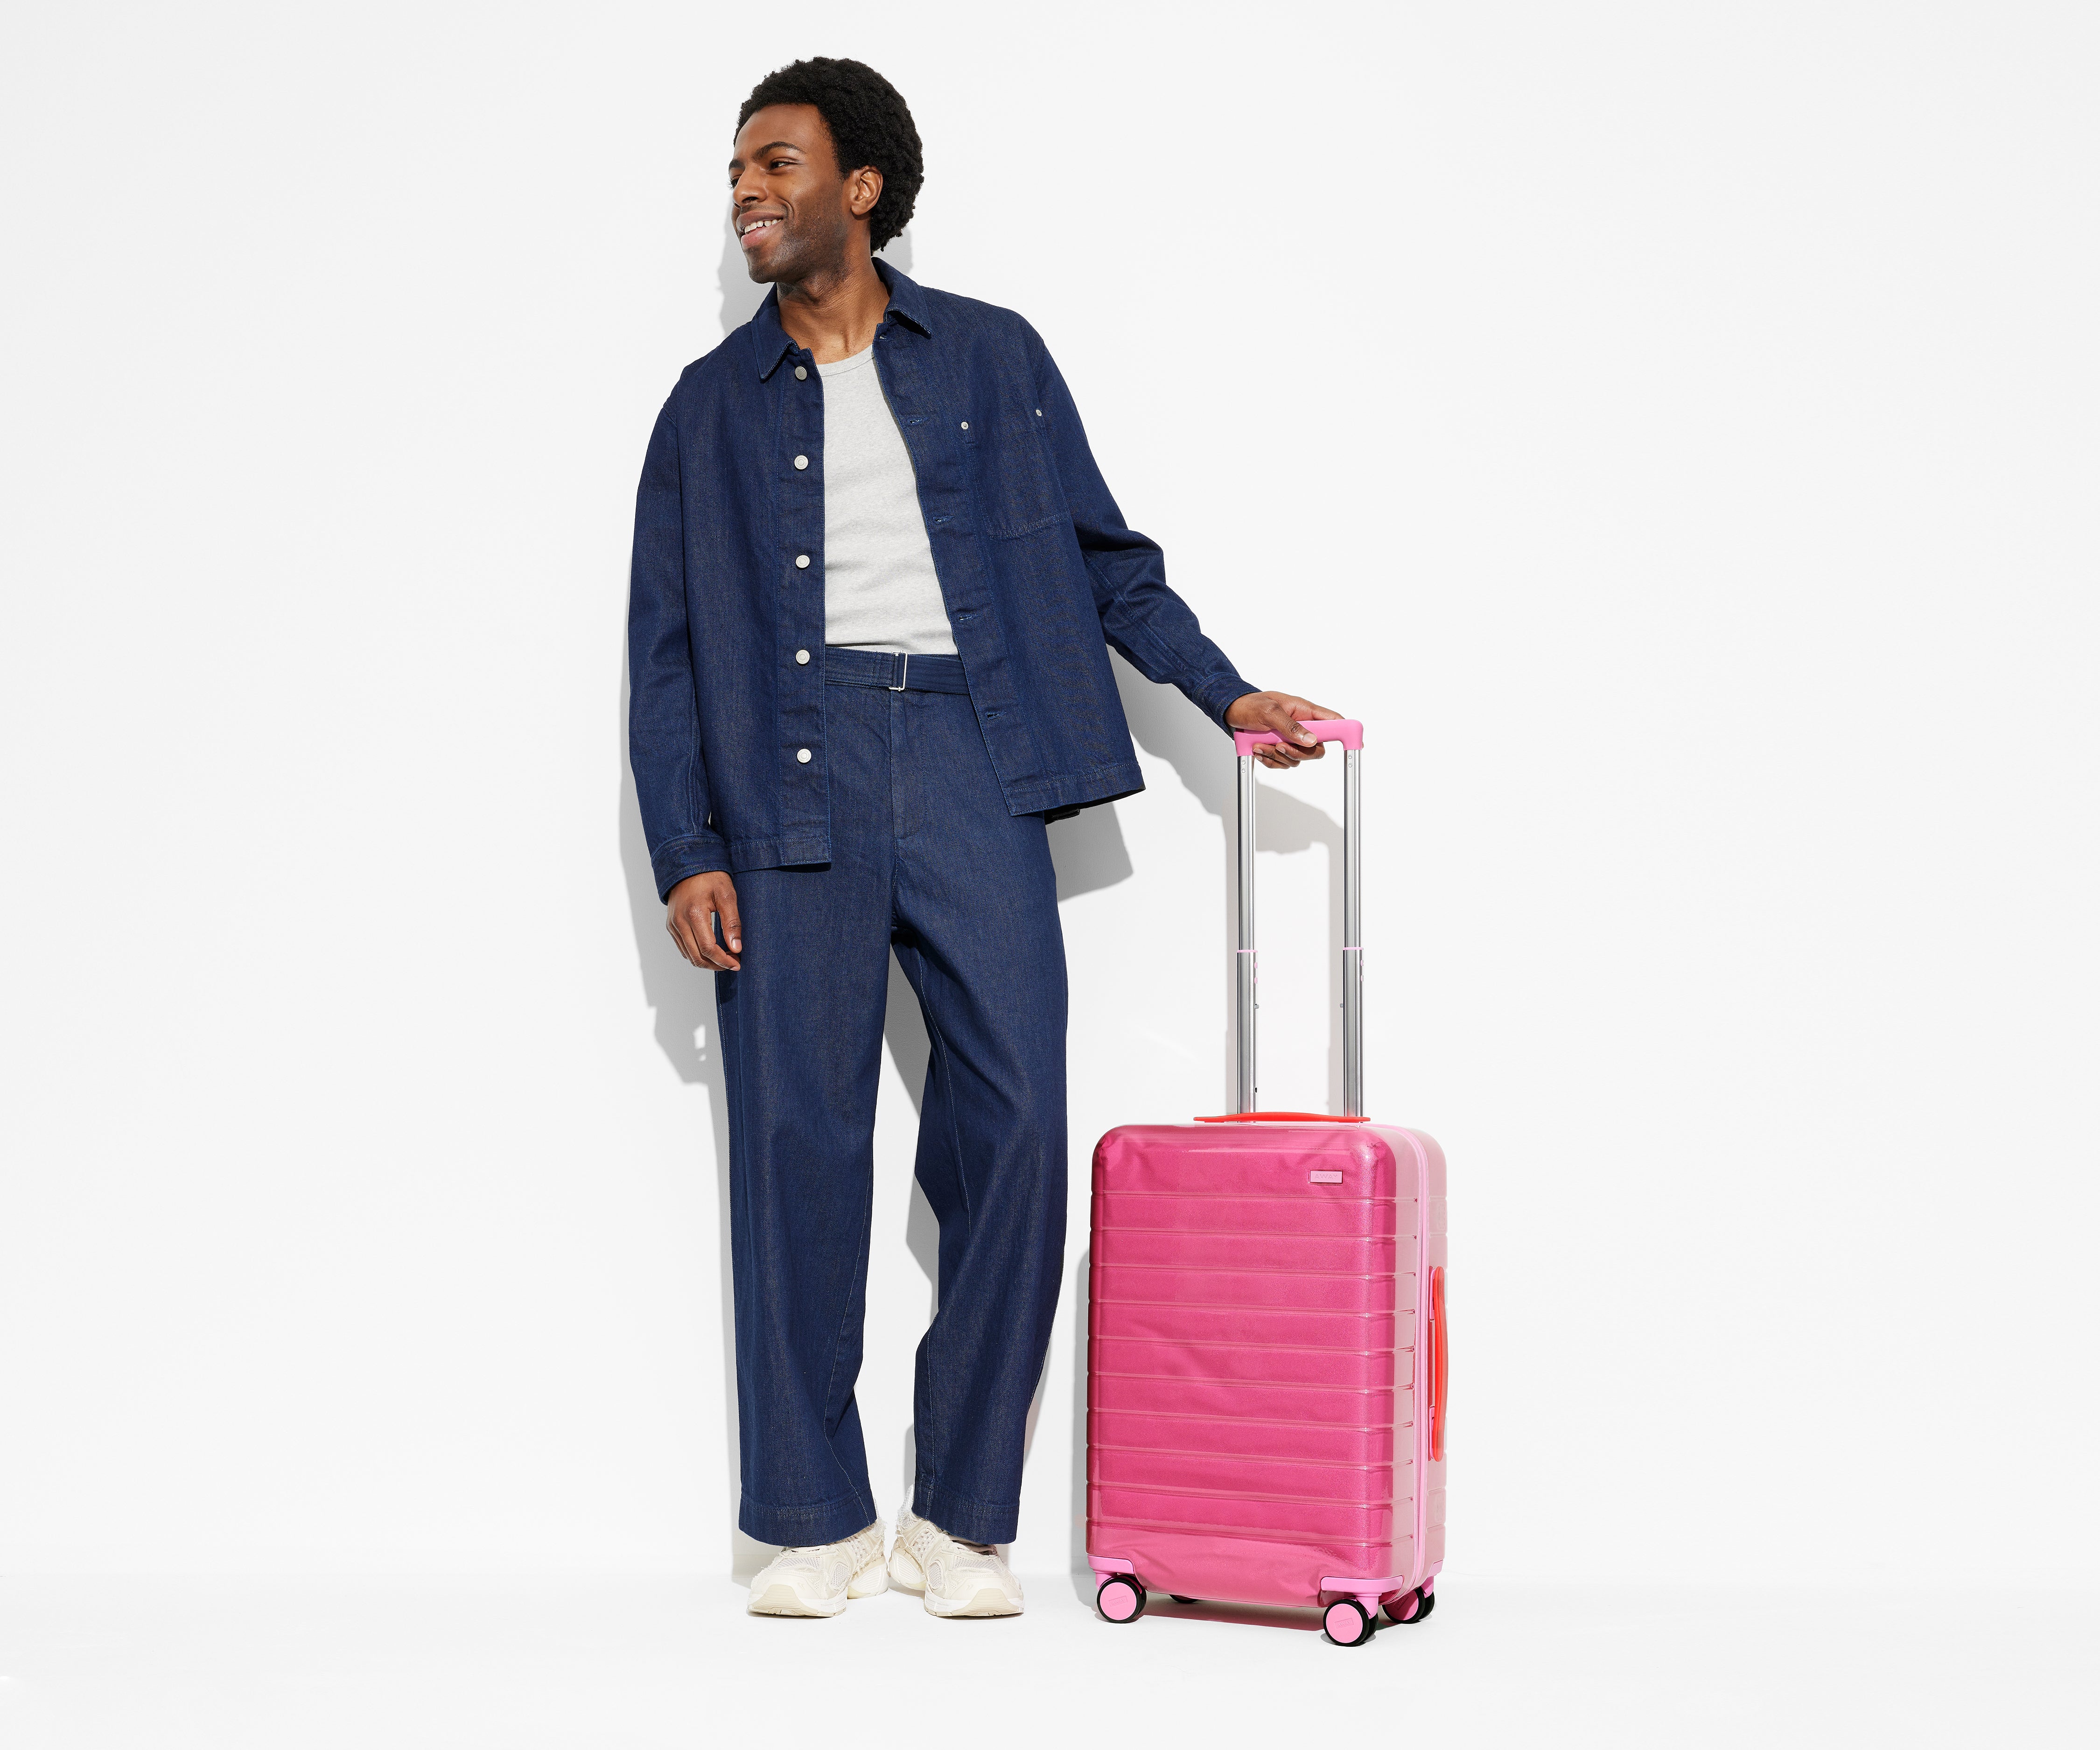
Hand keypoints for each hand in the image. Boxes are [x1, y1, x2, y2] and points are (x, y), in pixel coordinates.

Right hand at [666, 871, 741, 970]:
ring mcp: (673, 925)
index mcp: (694, 914)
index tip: (737, 963)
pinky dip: (697, 954)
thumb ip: (732, 922)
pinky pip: (683, 948)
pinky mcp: (671, 926)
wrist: (689, 866)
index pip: (708, 948)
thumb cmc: (710, 878)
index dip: (723, 960)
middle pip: (697, 956)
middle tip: (733, 964)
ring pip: (689, 955)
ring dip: (707, 962)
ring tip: (724, 959)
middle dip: (716, 965)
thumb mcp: (727, 895)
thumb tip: (736, 948)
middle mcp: (679, 922)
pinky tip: (711, 953)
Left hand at [1224, 692, 1343, 769]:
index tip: (1353, 742)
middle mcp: (1301, 726)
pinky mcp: (1279, 750)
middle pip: (1316, 749)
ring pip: (1297, 759)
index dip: (1345, 732)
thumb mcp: (1269, 711)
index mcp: (1304, 711)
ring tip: (1260, 745)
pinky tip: (1258, 750)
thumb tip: (1311, 740)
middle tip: (1279, 745)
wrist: (1231, 712)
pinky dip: (1269, 761)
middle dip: (1298, 752)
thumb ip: (1290, 725)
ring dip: (1277, 756)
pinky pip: (1282, 764)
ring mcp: (1291, 740)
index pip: (1332, 722)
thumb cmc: (1250, 704)